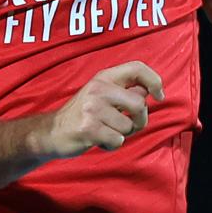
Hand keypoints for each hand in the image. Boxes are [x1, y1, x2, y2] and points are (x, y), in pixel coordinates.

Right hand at [39, 61, 163, 158]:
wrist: (52, 131)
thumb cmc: (83, 114)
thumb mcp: (101, 94)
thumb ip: (124, 90)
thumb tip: (149, 91)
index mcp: (103, 77)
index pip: (137, 68)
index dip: (155, 80)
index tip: (159, 96)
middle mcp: (98, 89)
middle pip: (139, 104)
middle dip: (140, 120)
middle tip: (129, 124)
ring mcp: (92, 109)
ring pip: (129, 127)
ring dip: (122, 134)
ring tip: (106, 131)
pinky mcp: (89, 128)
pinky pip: (118, 141)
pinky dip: (112, 145)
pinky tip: (99, 140)